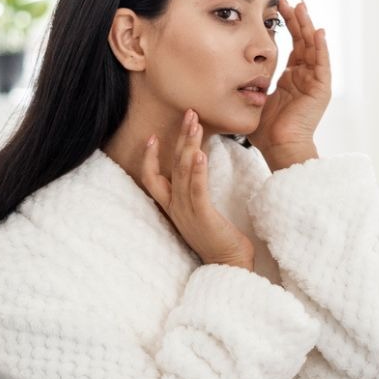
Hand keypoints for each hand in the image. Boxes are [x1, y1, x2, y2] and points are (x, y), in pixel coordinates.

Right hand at [141, 109, 255, 269]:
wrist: (228, 265)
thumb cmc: (220, 239)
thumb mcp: (202, 213)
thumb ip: (196, 194)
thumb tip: (199, 172)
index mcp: (173, 207)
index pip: (151, 178)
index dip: (149, 157)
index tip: (152, 136)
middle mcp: (176, 207)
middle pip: (171, 166)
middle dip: (179, 137)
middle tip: (189, 113)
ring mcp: (187, 212)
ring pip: (183, 172)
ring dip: (189, 145)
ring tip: (195, 123)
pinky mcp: (202, 216)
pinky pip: (196, 189)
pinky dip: (197, 170)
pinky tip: (200, 154)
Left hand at [251, 0, 330, 153]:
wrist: (278, 148)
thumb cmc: (264, 131)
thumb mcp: (253, 99)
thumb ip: (247, 85)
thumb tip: (224, 75)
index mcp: (291, 79)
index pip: (292, 46)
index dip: (286, 26)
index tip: (277, 7)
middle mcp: (305, 78)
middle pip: (303, 41)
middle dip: (296, 19)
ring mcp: (314, 83)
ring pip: (313, 48)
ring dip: (308, 26)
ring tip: (301, 7)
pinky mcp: (321, 90)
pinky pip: (323, 64)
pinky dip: (321, 47)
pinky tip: (318, 31)